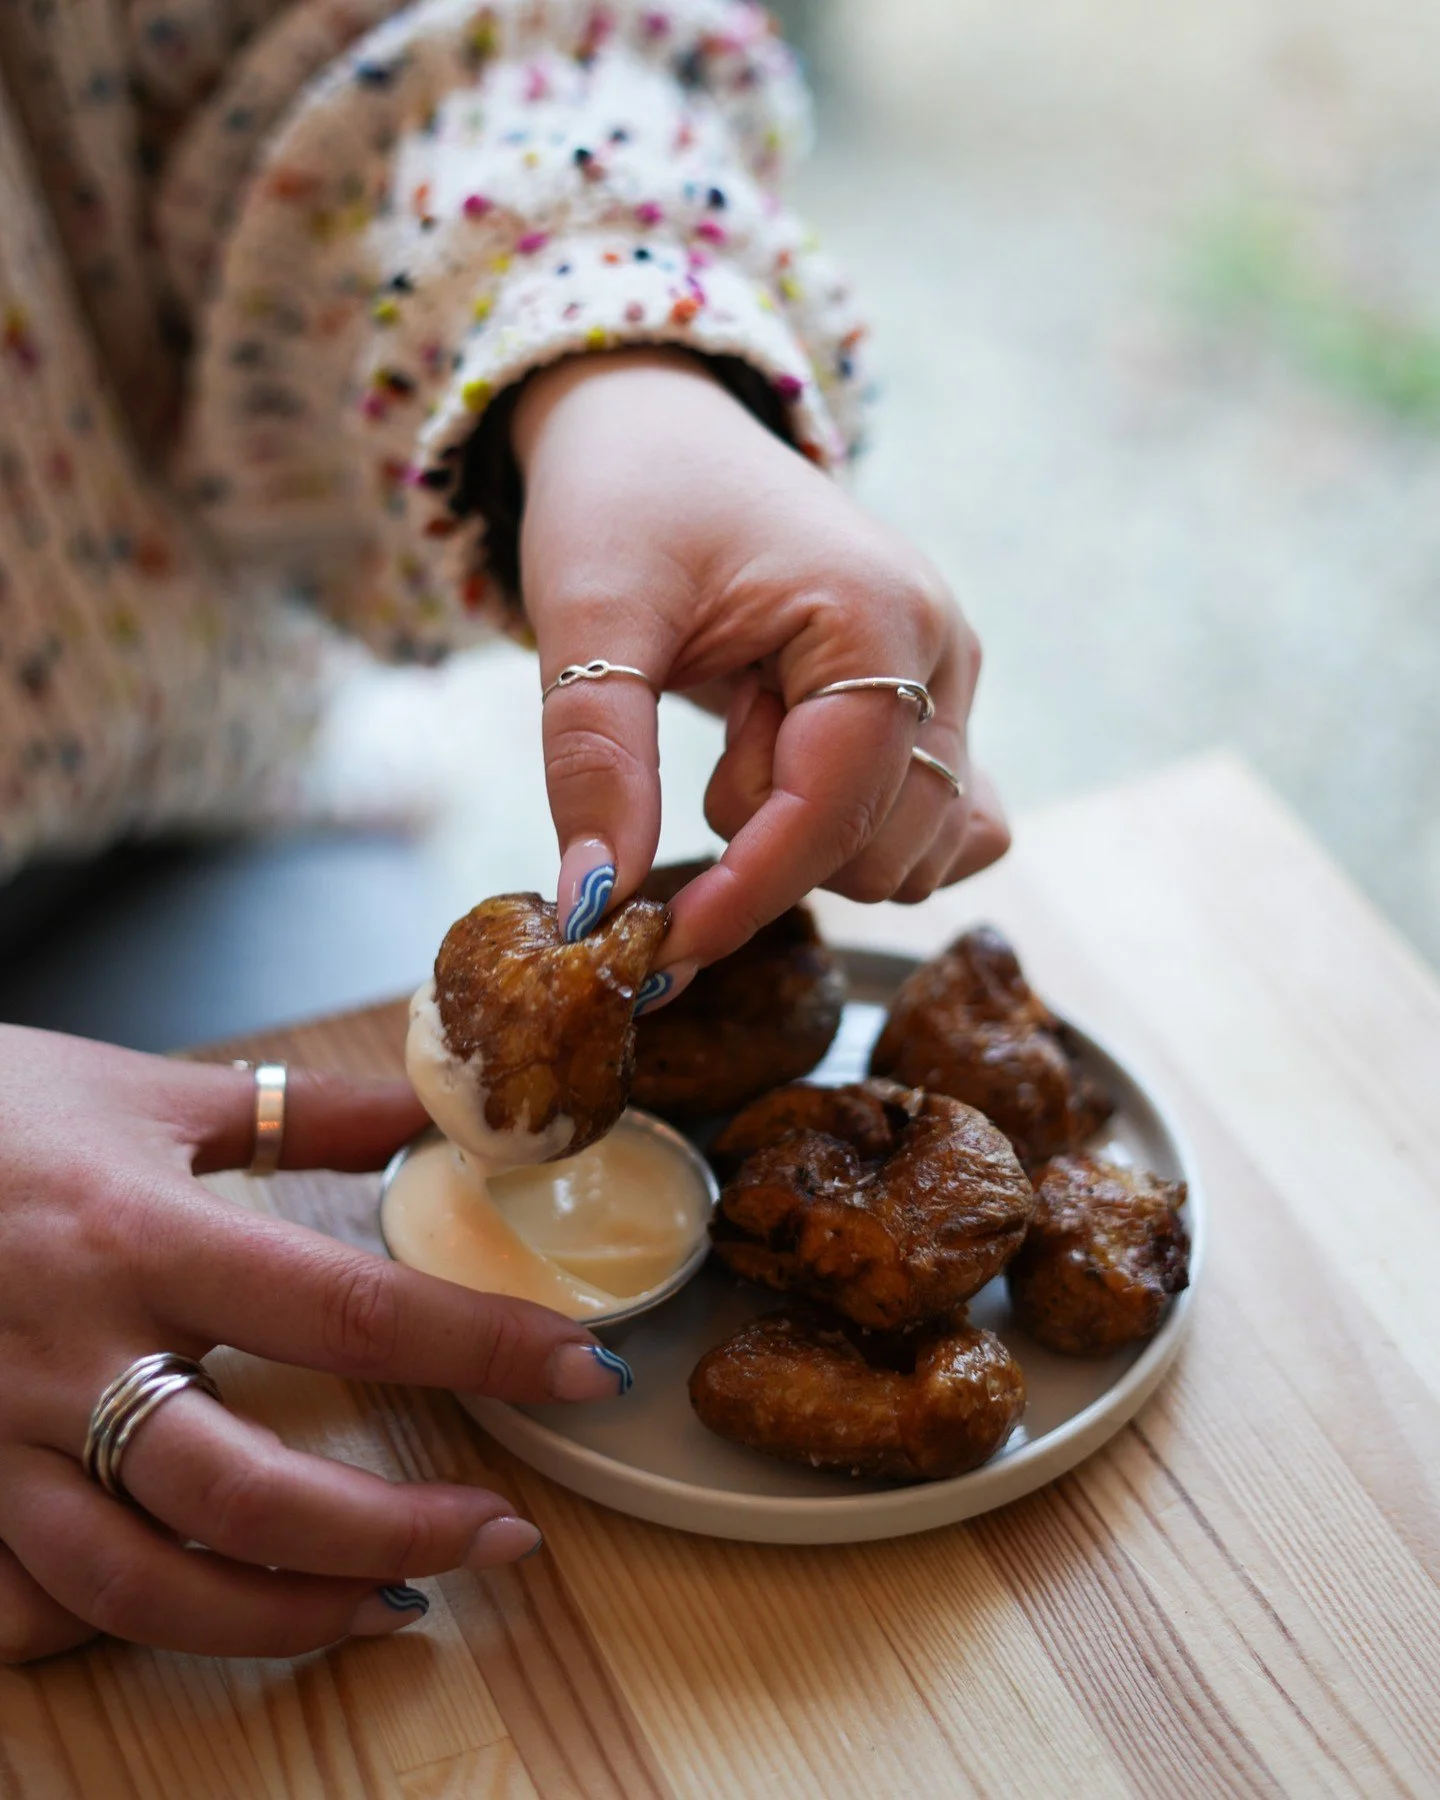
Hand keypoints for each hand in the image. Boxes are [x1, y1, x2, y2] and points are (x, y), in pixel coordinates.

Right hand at [0, 1027, 627, 1662]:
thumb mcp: (142, 1096)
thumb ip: (297, 1113)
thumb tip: (427, 1114)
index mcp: (140, 1239)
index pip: (351, 1308)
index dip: (482, 1347)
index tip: (583, 1372)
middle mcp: (69, 1357)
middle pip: (249, 1490)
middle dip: (395, 1531)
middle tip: (505, 1538)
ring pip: (143, 1584)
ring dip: (284, 1614)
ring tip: (390, 1604)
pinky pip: (36, 1608)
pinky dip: (128, 1630)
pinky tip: (210, 1608)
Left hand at [514, 349, 1008, 1000]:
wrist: (661, 430)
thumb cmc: (626, 497)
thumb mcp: (589, 614)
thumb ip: (596, 759)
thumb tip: (597, 909)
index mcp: (878, 613)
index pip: (835, 811)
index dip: (744, 894)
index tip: (652, 951)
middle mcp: (944, 652)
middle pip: (884, 852)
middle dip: (771, 847)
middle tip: (704, 751)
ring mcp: (953, 682)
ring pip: (914, 854)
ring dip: (809, 838)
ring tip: (745, 733)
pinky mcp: (938, 706)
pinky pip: (939, 827)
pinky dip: (859, 838)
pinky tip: (790, 775)